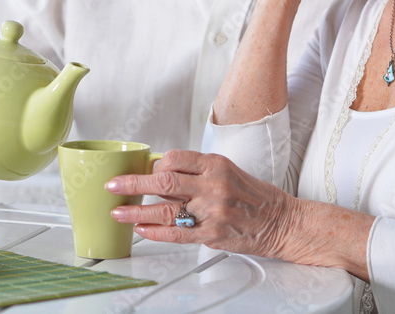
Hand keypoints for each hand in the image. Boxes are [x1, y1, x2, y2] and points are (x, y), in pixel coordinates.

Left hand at [105, 150, 294, 258]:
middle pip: (163, 183)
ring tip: (118, 212)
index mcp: (215, 165)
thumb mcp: (227, 169)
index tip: (143, 170)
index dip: (154, 165)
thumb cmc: (253, 194)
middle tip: (113, 185)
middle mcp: (213, 186)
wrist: (281, 221)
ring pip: (165, 210)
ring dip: (136, 212)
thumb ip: (196, 171)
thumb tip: (160, 172)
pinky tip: (141, 229)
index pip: (174, 159)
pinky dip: (155, 232)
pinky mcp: (212, 235)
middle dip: (133, 184)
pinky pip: (177, 233)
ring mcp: (212, 212)